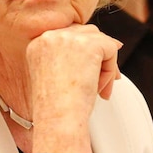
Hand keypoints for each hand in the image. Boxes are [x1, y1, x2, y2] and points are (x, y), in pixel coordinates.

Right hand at [26, 23, 121, 152]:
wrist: (58, 118)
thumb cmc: (56, 106)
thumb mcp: (58, 75)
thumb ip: (75, 55)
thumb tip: (114, 44)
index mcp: (38, 43)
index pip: (69, 36)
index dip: (83, 55)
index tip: (84, 76)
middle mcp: (50, 36)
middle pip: (86, 34)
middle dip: (97, 58)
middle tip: (98, 84)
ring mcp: (69, 38)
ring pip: (100, 41)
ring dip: (104, 65)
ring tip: (97, 88)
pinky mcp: (89, 45)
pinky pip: (111, 49)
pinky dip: (110, 70)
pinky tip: (99, 87)